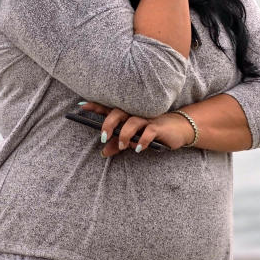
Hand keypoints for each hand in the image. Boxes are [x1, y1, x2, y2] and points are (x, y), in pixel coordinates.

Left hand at [78, 101, 195, 155]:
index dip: (95, 106)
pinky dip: (143, 140)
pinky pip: (149, 131)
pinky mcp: (158, 127)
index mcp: (128, 114)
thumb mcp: (134, 139)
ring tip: (124, 146)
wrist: (178, 130)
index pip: (109, 108)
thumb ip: (118, 143)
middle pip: (119, 112)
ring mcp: (148, 119)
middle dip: (109, 123)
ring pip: (133, 121)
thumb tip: (103, 152)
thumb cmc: (153, 132)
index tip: (81, 107)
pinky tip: (139, 149)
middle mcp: (136, 113)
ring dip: (125, 134)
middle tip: (104, 137)